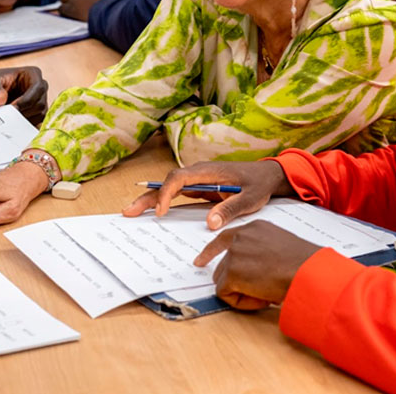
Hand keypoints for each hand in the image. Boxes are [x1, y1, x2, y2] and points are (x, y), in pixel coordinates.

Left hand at [0, 65, 48, 123]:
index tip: (13, 107)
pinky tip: (13, 122)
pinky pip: (36, 122)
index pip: (38, 88)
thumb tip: (0, 100)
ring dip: (24, 119)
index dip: (27, 100)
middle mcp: (39, 87)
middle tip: (9, 115)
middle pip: (40, 104)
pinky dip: (25, 125)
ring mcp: (39, 100)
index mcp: (32, 74)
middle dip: (25, 111)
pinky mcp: (36, 112)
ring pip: (40, 115)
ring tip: (9, 118)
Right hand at [122, 160, 293, 229]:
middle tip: (129, 211)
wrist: (267, 176)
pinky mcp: (199, 189)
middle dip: (147, 197)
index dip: (166, 193)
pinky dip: (163, 203)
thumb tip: (209, 223)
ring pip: (168, 189)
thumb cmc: (258, 184)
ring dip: (150, 200)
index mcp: (208, 171)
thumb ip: (230, 209)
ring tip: (132, 212)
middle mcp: (198, 174)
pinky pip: (177, 195)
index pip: (179, 178)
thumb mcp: (250, 198)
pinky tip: (153, 214)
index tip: (162, 212)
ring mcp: (197, 181)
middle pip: (167, 183)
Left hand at [193, 220, 319, 309]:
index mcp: (255, 228)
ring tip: (266, 293)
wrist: (310, 273)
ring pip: (223, 281)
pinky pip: (225, 294)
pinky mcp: (231, 272)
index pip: (225, 238)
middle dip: (237, 281)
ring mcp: (234, 254)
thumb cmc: (306, 265)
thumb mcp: (281, 248)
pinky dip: (241, 302)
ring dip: (241, 292)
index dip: (211, 252)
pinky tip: (262, 299)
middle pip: (223, 265)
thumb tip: (253, 271)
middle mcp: (241, 237)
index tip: (200, 262)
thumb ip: (261, 253)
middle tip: (263, 290)